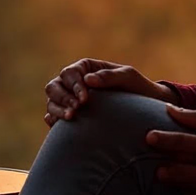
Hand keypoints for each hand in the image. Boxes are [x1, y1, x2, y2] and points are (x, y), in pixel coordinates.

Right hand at [44, 59, 175, 126]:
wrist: (143, 108)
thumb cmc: (137, 87)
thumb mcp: (128, 77)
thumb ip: (109, 76)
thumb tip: (88, 79)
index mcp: (85, 68)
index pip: (69, 73)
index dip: (73, 85)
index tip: (84, 99)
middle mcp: (74, 83)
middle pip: (54, 86)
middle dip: (62, 97)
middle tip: (75, 109)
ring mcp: (70, 99)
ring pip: (52, 102)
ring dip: (56, 109)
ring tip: (70, 117)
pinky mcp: (70, 115)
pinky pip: (52, 117)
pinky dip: (53, 120)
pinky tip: (61, 126)